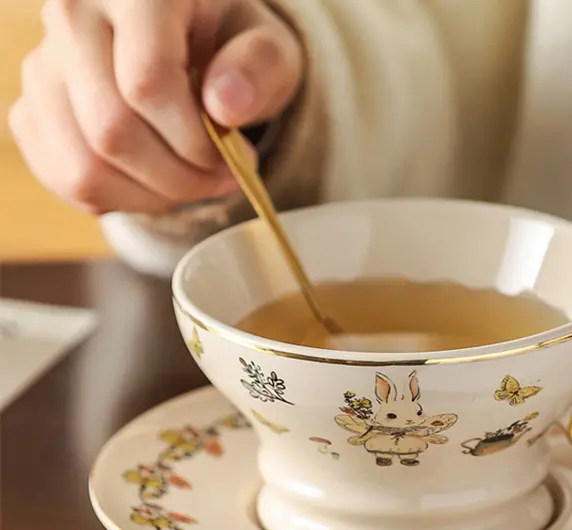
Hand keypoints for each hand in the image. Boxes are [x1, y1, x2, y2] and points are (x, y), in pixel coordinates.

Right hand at [8, 0, 302, 214]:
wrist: (192, 47)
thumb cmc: (234, 50)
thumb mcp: (270, 50)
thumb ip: (259, 68)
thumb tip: (225, 105)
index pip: (147, 82)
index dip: (196, 142)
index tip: (235, 160)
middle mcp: (72, 15)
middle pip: (112, 130)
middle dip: (178, 178)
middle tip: (217, 180)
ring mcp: (44, 64)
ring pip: (84, 165)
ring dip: (149, 197)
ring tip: (188, 184)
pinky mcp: (33, 109)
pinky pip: (65, 178)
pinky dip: (118, 200)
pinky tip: (154, 184)